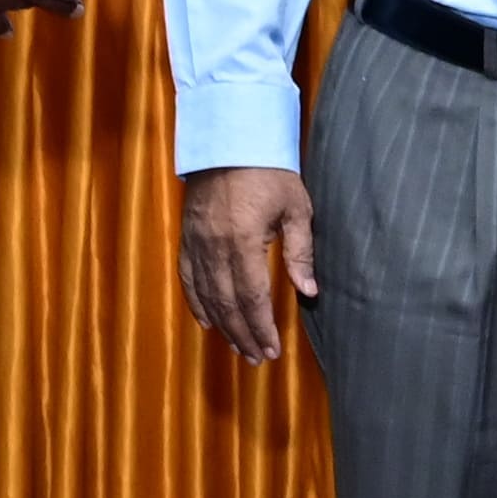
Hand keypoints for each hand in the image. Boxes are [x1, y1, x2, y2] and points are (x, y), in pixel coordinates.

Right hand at [179, 166, 314, 366]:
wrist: (229, 139)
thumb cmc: (269, 171)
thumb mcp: (296, 209)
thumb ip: (301, 253)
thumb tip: (310, 292)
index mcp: (243, 242)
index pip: (252, 298)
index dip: (262, 328)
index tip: (272, 350)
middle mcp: (214, 248)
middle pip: (227, 304)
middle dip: (244, 335)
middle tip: (258, 358)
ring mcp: (196, 243)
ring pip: (206, 295)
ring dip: (222, 325)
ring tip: (239, 347)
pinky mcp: (186, 236)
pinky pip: (187, 277)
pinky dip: (196, 302)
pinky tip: (207, 321)